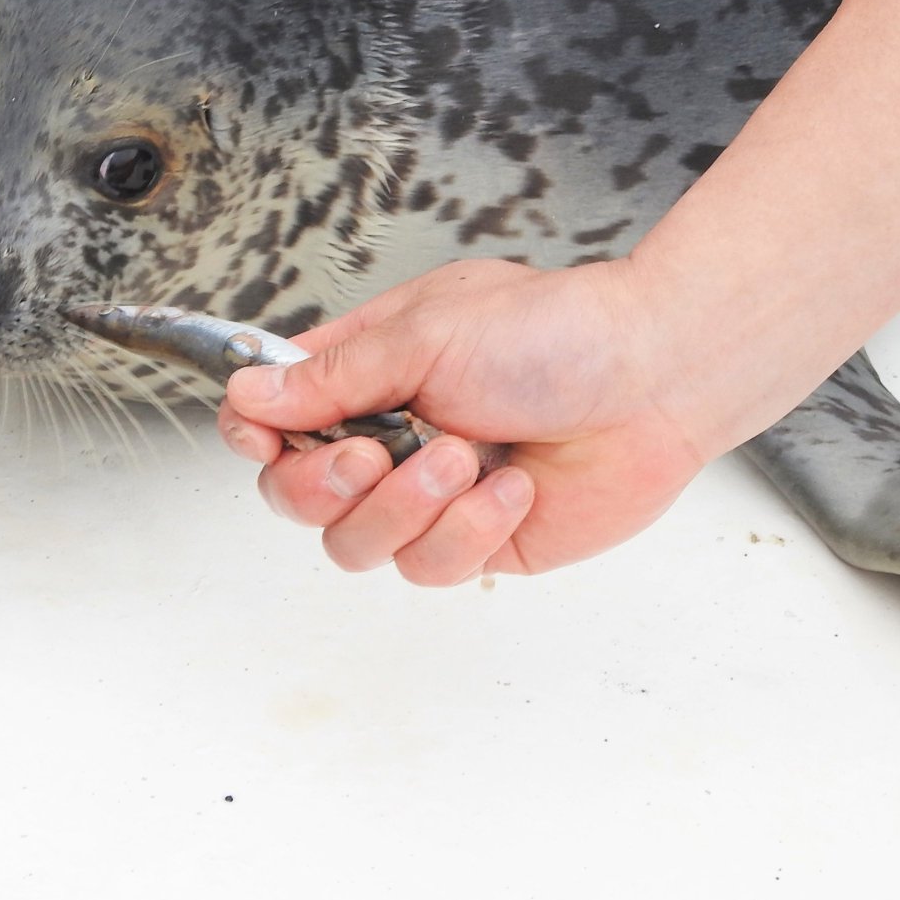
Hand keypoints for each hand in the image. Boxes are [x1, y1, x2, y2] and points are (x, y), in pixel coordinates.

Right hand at [217, 257, 716, 583]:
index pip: (272, 418)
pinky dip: (469, 529)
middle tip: (371, 456)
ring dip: (406, 507)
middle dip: (323, 486)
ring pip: (356, 546)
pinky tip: (515, 487)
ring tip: (465, 459)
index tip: (261, 438)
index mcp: (368, 373)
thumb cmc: (554, 332)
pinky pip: (431, 567)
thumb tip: (246, 397)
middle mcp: (390, 436)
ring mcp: (433, 496)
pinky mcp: (480, 542)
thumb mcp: (425, 335)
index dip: (255, 436)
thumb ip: (332, 377)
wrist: (653, 377)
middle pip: (297, 497)